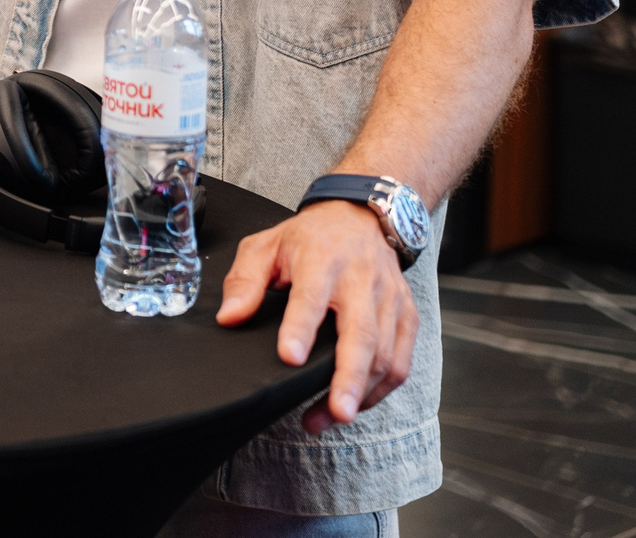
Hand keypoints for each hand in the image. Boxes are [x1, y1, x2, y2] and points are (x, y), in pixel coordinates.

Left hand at [216, 200, 415, 430]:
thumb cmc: (310, 238)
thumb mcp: (266, 245)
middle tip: (336, 412)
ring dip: (361, 394)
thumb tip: (229, 317)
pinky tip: (355, 405)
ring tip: (331, 418)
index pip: (311, 296)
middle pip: (362, 334)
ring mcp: (389, 300)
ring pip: (385, 355)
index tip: (288, 356)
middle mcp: (362, 281)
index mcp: (322, 259)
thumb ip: (244, 281)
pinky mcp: (407, 317)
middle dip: (349, 377)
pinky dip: (380, 390)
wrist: (362, 217)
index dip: (300, 328)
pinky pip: (401, 362)